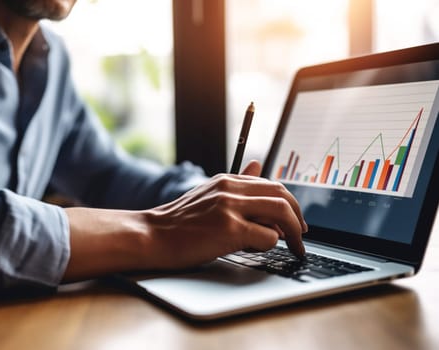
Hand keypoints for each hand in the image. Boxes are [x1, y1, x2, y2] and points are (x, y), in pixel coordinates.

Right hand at [142, 160, 307, 269]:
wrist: (151, 236)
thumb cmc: (178, 222)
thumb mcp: (208, 194)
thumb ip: (235, 183)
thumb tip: (258, 165)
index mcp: (226, 180)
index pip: (271, 184)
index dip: (289, 203)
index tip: (294, 220)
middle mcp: (230, 188)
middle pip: (281, 194)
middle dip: (298, 216)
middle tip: (301, 235)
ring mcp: (230, 207)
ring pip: (281, 212)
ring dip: (293, 232)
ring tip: (294, 246)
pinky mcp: (229, 229)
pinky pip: (268, 236)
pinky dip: (270, 245)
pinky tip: (258, 249)